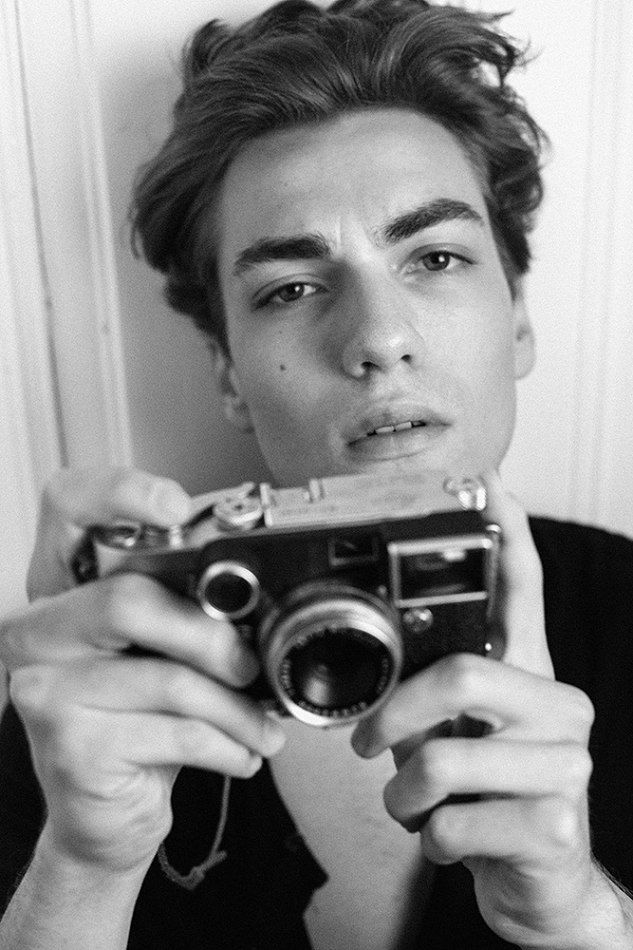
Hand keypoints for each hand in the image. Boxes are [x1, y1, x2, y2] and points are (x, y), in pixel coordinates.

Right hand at [1, 468, 285, 873]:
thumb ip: (185, 607)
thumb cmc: (136, 718)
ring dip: (234, 708)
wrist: (104, 810)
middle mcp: (38, 627)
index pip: (70, 505)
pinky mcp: (67, 745)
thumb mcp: (159, 651)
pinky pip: (174, 731)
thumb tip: (255, 594)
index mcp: (62, 584)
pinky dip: (226, 745)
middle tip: (248, 666)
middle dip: (212, 639)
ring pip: (166, 676)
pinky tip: (238, 753)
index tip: (177, 507)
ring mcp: (42, 687)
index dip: (121, 492)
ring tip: (258, 724)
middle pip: (128, 600)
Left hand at [351, 472, 626, 947]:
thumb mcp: (458, 738)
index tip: (492, 486)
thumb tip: (382, 675)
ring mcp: (567, 765)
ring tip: (416, 805)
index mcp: (531, 678)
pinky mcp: (556, 825)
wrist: (537, 884)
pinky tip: (451, 840)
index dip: (511, 537)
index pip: (526, 594)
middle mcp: (560, 708)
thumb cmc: (490, 799)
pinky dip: (428, 839)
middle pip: (462, 675)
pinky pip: (451, 824)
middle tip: (370, 743)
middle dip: (396, 714)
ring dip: (405, 795)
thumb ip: (434, 698)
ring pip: (444, 758)